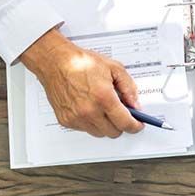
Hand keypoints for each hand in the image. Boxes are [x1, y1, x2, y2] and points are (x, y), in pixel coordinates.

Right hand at [19, 26, 143, 137]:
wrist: (56, 63)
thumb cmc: (81, 62)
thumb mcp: (114, 68)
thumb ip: (129, 87)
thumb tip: (135, 104)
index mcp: (103, 97)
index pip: (125, 123)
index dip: (135, 126)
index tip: (138, 125)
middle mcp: (89, 111)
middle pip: (113, 132)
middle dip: (121, 124)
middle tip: (122, 114)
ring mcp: (76, 118)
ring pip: (99, 133)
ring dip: (106, 125)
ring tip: (104, 109)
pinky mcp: (66, 121)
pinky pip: (85, 129)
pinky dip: (91, 123)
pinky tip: (91, 109)